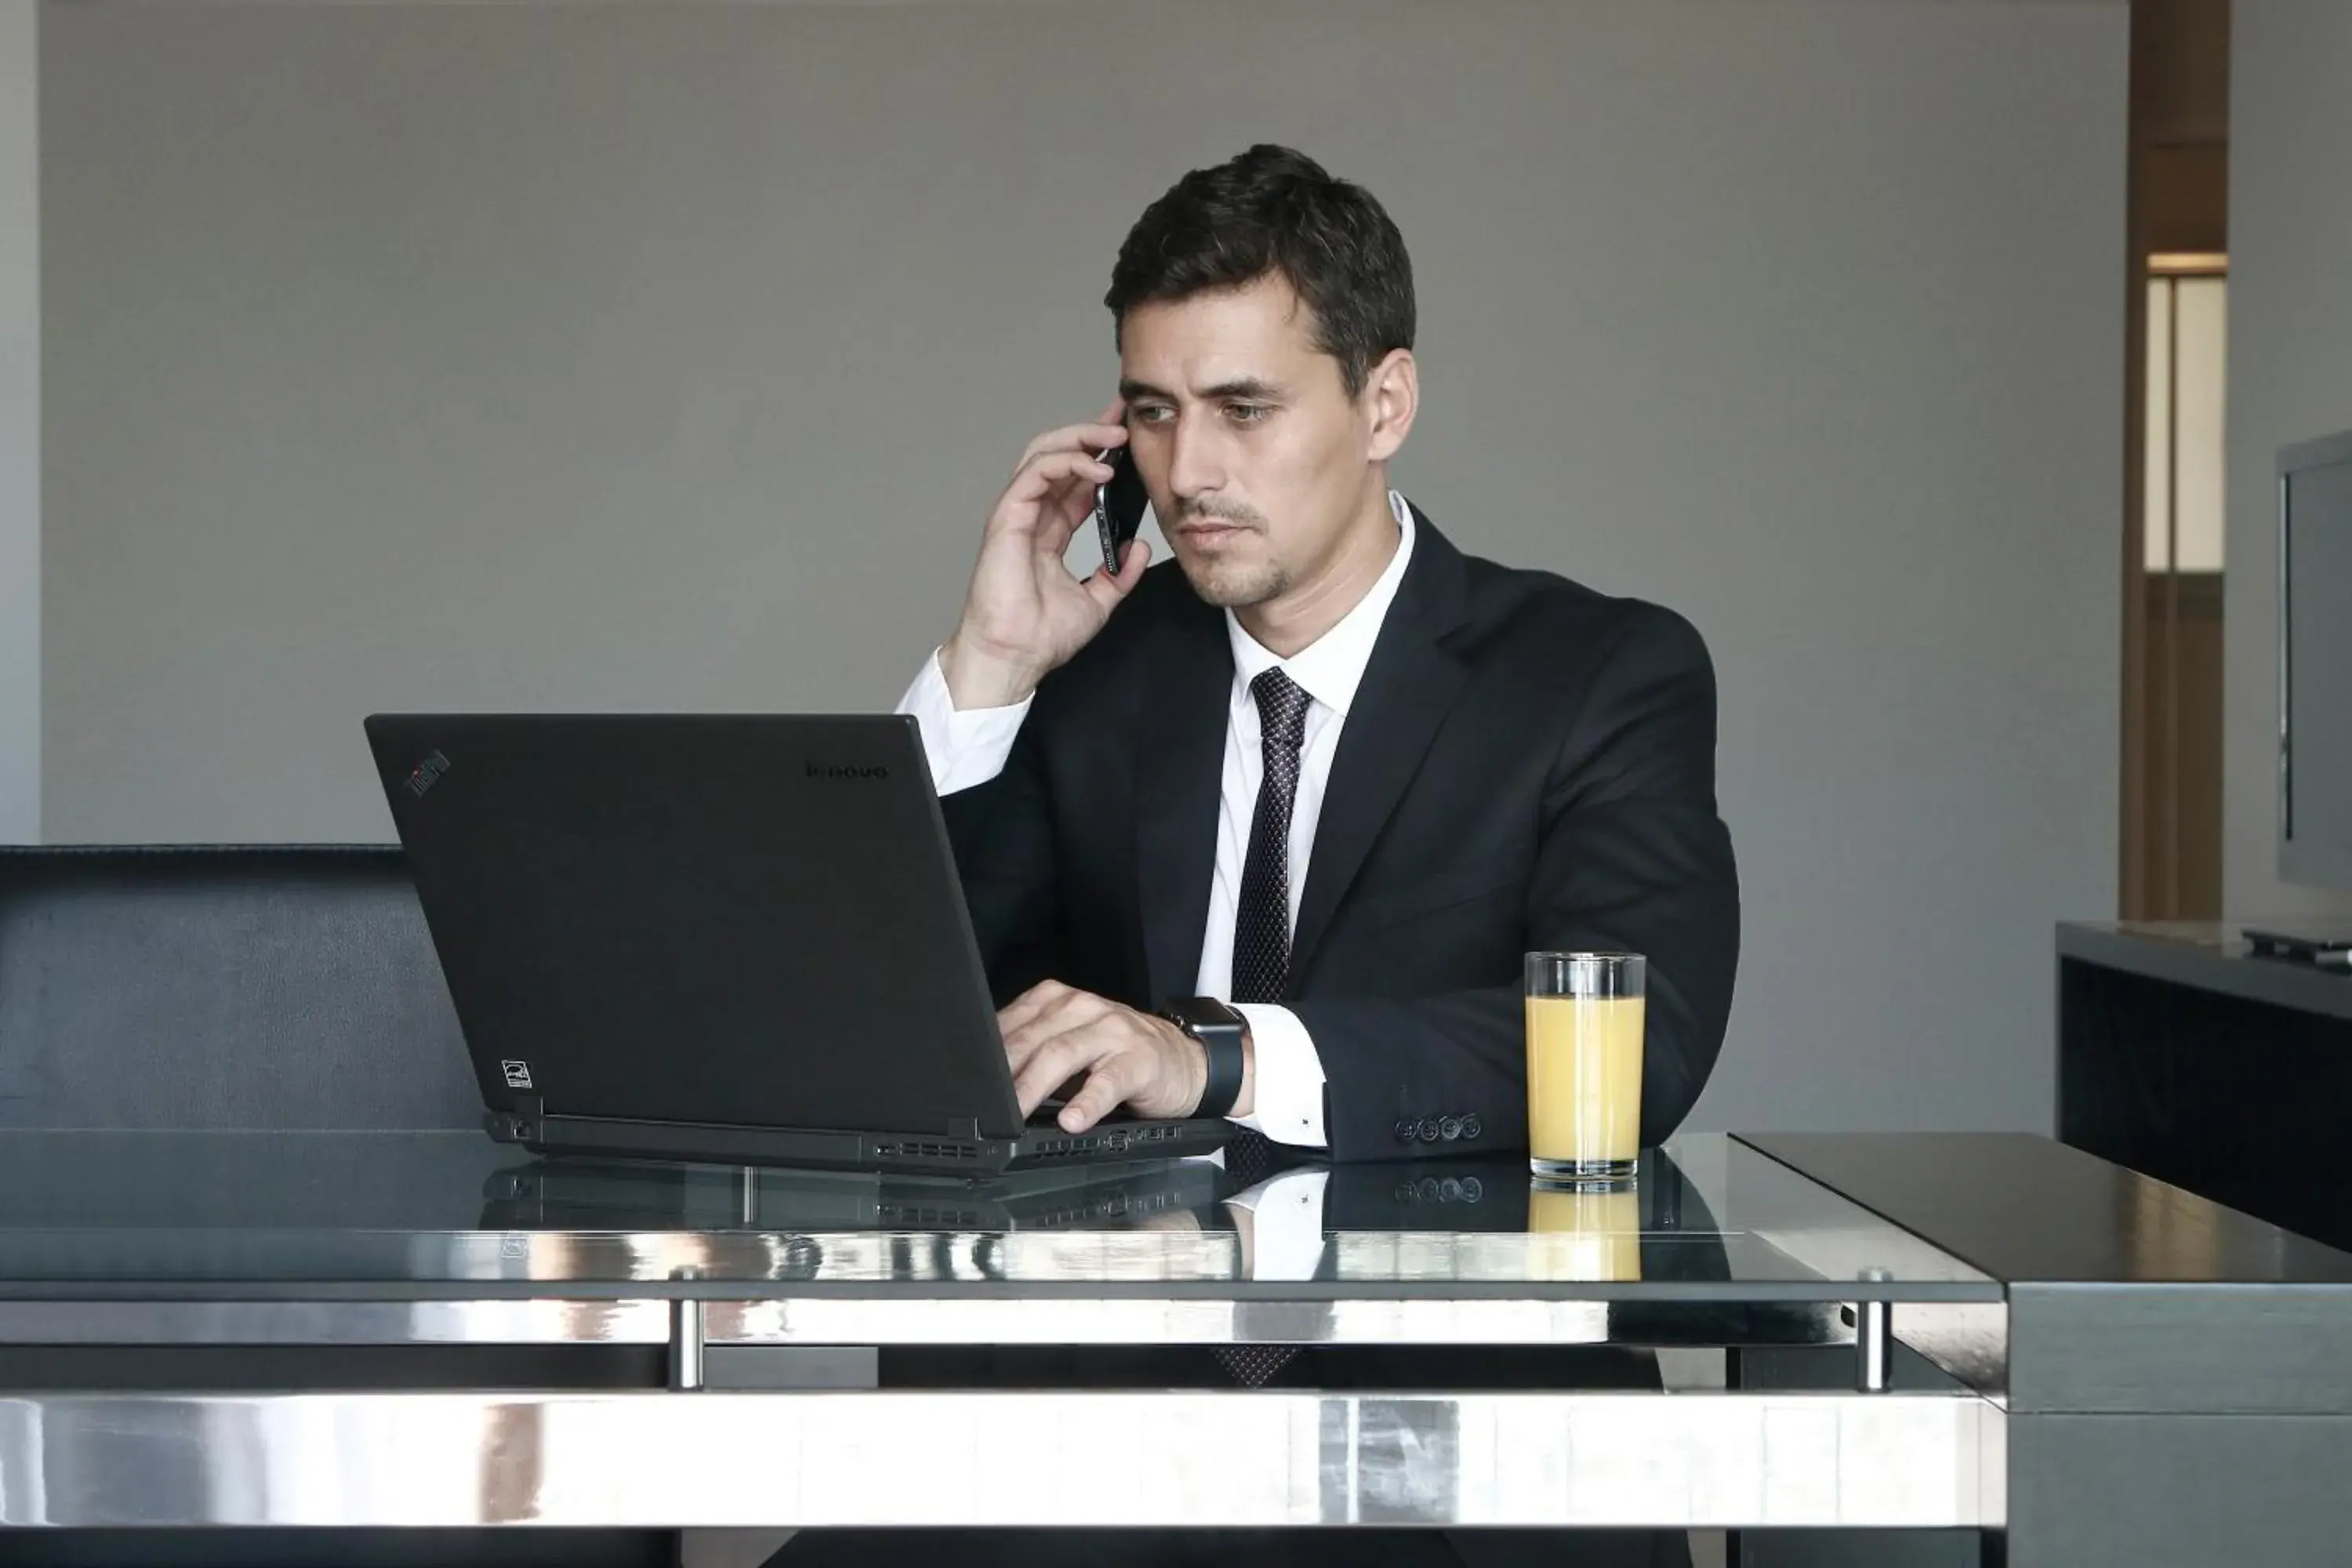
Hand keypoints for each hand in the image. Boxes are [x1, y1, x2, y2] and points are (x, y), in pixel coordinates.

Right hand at [938, 399, 1151, 710]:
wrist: (1014, 657)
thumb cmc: (1039, 636)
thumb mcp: (1097, 601)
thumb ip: (1119, 574)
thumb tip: (1139, 548)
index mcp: (1050, 531)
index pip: (1076, 480)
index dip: (1100, 454)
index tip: (1128, 436)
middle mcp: (1032, 517)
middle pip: (1059, 457)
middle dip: (1090, 434)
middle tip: (1122, 421)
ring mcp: (1016, 515)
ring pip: (1043, 455)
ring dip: (1079, 440)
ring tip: (1113, 437)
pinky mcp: (1006, 519)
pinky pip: (1034, 476)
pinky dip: (1065, 464)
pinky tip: (1096, 468)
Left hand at [1000, 980, 1204, 1132]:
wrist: (1185, 1060)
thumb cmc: (1119, 1055)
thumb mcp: (1070, 1044)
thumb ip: (1032, 1052)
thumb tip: (984, 1082)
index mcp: (1057, 1001)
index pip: (1010, 1023)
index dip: (984, 1056)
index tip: (964, 1083)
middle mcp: (1083, 1009)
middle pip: (1031, 1040)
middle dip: (1001, 1074)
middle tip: (981, 1106)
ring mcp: (1112, 1032)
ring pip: (1062, 1055)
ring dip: (1033, 1087)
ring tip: (1015, 1114)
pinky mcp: (1138, 1061)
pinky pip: (1107, 1082)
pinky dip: (1087, 1102)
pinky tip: (1072, 1120)